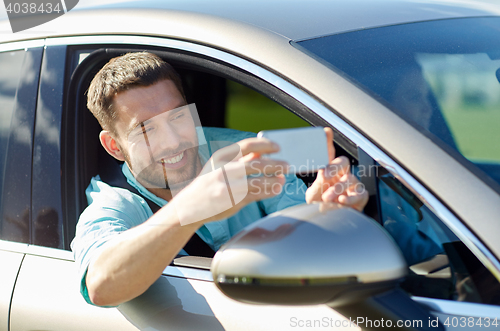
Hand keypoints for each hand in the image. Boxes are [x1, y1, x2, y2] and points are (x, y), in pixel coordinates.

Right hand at [171, 138, 287, 225]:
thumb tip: (262, 152)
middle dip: (276, 164)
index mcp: (221, 157)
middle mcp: (224, 169)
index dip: (265, 144)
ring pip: (259, 180)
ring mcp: (228, 186)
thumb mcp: (219, 166)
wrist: (189, 207)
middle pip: (257, 163)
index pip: (247, 145)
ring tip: (283, 179)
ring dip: (275, 180)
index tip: (278, 147)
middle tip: (287, 165)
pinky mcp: (233, 200)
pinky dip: (269, 191)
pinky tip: (276, 189)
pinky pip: (257, 194)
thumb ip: (240, 159)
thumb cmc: (208, 184)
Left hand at [306, 128, 367, 211]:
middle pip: (344, 162)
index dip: (328, 142)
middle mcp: (342, 176)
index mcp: (329, 171)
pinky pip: (360, 194)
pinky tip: (341, 201)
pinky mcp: (359, 198)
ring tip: (327, 197)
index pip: (329, 155)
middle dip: (334, 167)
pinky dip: (350, 198)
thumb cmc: (320, 206)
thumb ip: (318, 183)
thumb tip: (322, 171)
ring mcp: (352, 186)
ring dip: (338, 188)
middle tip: (324, 176)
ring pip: (351, 179)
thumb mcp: (313, 194)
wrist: (326, 221)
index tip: (325, 132)